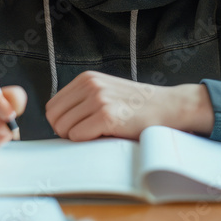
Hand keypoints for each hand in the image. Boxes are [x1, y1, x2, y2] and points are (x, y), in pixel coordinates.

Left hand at [45, 71, 213, 141]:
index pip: (52, 106)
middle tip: (88, 134)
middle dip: (66, 132)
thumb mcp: (106, 92)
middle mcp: (90, 85)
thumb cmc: (137, 106)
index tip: (79, 127)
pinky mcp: (107, 116)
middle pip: (54, 118)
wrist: (168, 107)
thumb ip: (83, 100)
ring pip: (64, 129)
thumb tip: (57, 123)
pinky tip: (107, 135)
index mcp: (86, 78)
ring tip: (100, 133)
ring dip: (79, 138)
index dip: (62, 122)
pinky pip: (78, 136)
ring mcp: (98, 99)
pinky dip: (88, 142)